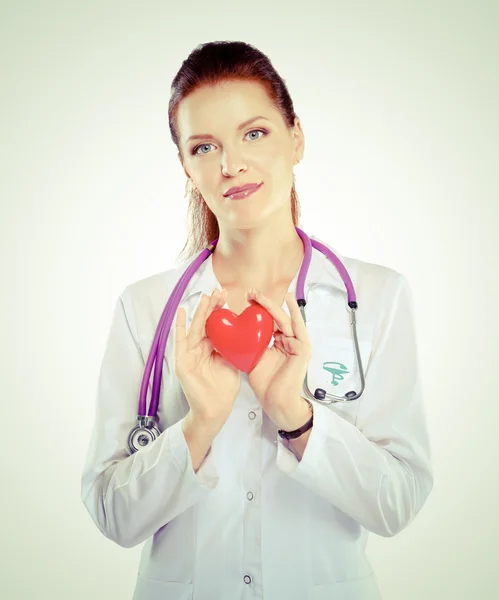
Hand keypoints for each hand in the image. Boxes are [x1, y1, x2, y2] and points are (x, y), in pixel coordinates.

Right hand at [175, 288, 240, 424]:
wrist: (216, 410)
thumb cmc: (224, 389)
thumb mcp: (231, 362)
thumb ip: (233, 347)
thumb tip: (244, 330)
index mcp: (210, 348)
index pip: (215, 324)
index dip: (220, 310)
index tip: (227, 296)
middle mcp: (198, 349)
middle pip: (205, 323)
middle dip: (212, 306)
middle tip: (219, 290)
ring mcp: (189, 355)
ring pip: (195, 328)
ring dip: (200, 311)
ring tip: (206, 296)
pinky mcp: (182, 362)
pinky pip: (180, 341)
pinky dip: (180, 326)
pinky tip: (182, 312)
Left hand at [246, 288, 312, 425]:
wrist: (275, 402)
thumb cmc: (265, 383)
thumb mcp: (254, 358)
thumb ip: (250, 344)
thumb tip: (235, 330)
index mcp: (278, 342)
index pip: (267, 321)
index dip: (257, 309)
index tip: (244, 299)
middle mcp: (289, 340)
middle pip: (276, 317)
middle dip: (263, 303)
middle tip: (249, 292)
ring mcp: (297, 344)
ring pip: (284, 319)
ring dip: (272, 306)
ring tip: (260, 294)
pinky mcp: (303, 348)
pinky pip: (298, 327)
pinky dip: (294, 312)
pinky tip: (288, 300)